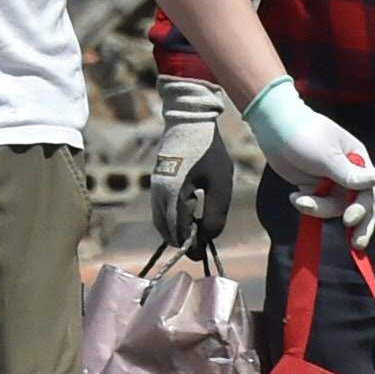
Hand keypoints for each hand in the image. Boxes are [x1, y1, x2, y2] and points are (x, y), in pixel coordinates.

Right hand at [146, 78, 234, 253]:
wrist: (189, 119)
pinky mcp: (157, 180)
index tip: (202, 253)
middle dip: (181, 240)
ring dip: (175, 228)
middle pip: (165, 229)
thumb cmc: (208, 150)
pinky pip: (160, 207)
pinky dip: (172, 216)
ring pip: (160, 219)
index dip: (190, 246)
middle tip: (201, 243)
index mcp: (173, 195)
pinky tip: (190, 212)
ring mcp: (155, 186)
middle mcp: (158, 193)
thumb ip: (215, 213)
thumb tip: (208, 237)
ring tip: (197, 229)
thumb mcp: (220, 183)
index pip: (177, 233)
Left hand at [240, 76, 374, 245]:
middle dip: (358, 224)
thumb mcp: (327, 156)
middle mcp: (348, 173)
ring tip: (299, 201)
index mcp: (358, 160)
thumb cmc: (305, 135)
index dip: (363, 207)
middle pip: (359, 204)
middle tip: (356, 244)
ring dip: (319, 209)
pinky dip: (308, 207)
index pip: (369, 189)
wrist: (275, 128)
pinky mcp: (314, 189)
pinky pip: (318, 206)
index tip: (350, 219)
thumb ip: (349, 174)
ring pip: (334, 208)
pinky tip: (294, 198)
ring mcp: (331, 183)